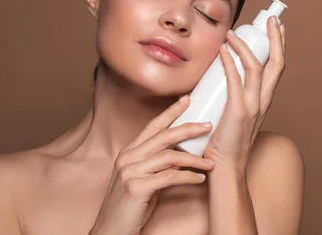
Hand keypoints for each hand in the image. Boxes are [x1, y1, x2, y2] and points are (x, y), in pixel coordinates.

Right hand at [89, 96, 214, 234]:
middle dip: (188, 128)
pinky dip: (188, 177)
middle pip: (163, 136)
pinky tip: (200, 180)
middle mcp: (127, 158)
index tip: (187, 99)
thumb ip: (156, 163)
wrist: (111, 231)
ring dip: (194, 159)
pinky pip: (170, 177)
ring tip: (210, 163)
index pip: (152, 126)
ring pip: (169, 156)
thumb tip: (182, 153)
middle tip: (209, 125)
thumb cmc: (130, 206)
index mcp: (128, 152)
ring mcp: (130, 172)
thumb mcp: (142, 178)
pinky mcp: (136, 188)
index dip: (170, 112)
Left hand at [203, 16, 285, 170]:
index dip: (280, 44)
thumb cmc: (226, 142)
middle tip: (270, 18)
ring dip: (245, 45)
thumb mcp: (237, 114)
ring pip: (257, 67)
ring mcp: (253, 105)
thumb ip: (233, 95)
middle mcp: (264, 100)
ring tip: (233, 32)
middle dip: (275, 37)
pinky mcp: (238, 111)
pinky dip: (230, 61)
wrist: (225, 168)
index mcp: (265, 99)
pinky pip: (236, 80)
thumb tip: (220, 74)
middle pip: (277, 62)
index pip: (277, 66)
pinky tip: (224, 49)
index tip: (276, 26)